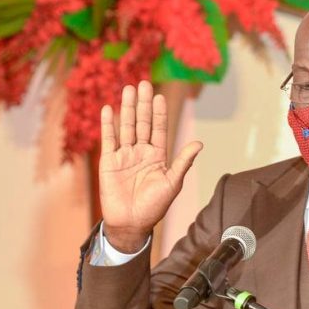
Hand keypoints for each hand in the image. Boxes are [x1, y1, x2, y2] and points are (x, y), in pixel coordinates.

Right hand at [98, 81, 201, 252]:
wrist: (131, 224)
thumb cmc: (154, 207)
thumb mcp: (172, 183)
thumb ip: (183, 162)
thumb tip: (199, 144)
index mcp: (157, 156)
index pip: (159, 129)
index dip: (159, 113)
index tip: (160, 96)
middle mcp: (141, 152)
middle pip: (142, 123)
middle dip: (143, 104)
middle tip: (143, 84)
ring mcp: (124, 155)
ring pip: (126, 127)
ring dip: (127, 108)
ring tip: (128, 89)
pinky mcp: (109, 162)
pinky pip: (108, 140)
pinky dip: (108, 124)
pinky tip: (109, 109)